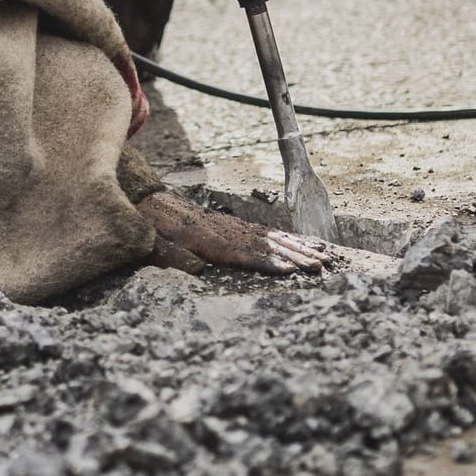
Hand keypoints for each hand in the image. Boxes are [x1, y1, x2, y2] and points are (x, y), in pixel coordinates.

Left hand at [137, 191, 327, 275]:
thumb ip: (174, 258)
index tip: (289, 270)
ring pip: (271, 237)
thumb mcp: (155, 246)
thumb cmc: (155, 231)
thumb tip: (198, 270)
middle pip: (264, 244)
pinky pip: (267, 231)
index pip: (242, 253)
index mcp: (207, 239)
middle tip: (319, 266)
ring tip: (322, 256)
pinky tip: (304, 244)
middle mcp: (226, 230)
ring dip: (298, 247)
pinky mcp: (237, 225)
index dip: (266, 262)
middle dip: (294, 255)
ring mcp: (234, 226)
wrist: (153, 204)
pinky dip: (288, 238)